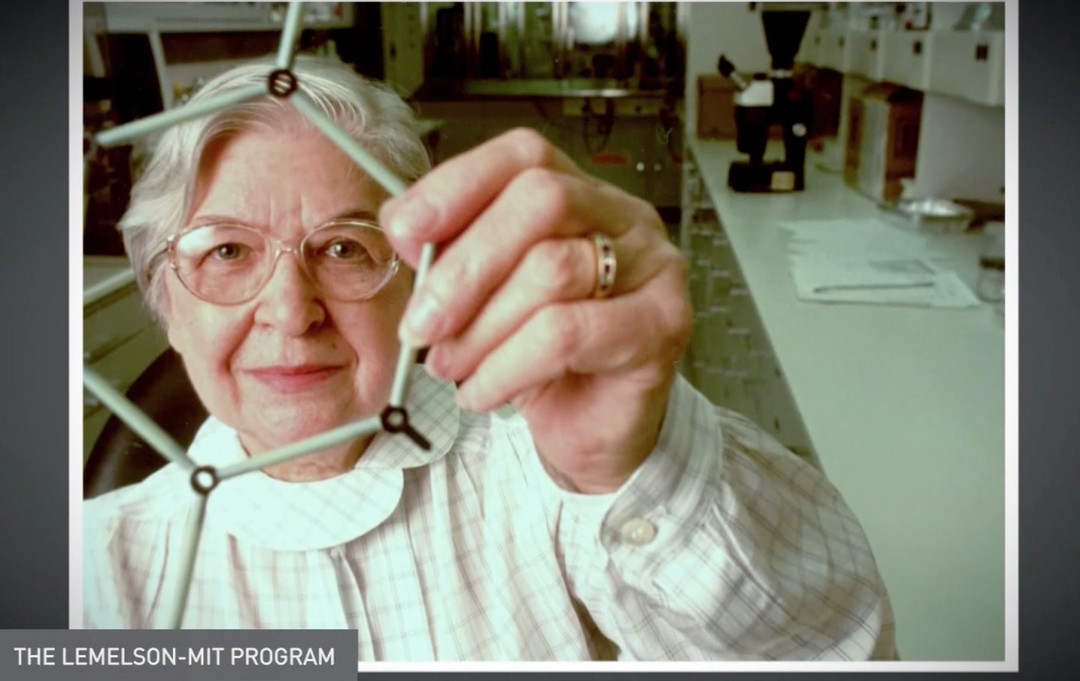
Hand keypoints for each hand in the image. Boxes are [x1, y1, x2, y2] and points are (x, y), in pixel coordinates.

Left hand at [379, 128, 691, 493]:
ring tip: (449, 365)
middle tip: (421, 323)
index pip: (524, 155)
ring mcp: (653, 268)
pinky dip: (506, 367)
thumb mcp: (485, 299)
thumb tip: (405, 228)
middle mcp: (624, 219)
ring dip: (480, 328)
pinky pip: (567, 334)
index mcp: (580, 195)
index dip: (459, 184)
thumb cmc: (543, 359)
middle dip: (465, 266)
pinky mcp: (662, 326)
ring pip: (552, 270)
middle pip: (541, 201)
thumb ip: (451, 255)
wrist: (592, 429)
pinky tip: (481, 392)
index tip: (405, 229)